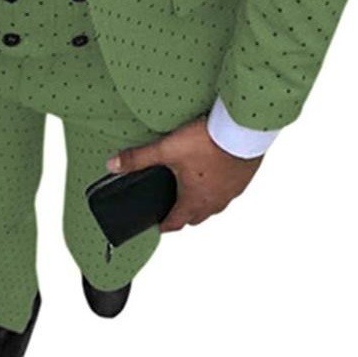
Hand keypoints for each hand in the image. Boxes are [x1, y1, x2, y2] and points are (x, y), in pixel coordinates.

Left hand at [106, 117, 262, 231]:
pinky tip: (217, 171)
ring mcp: (232, 191)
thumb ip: (139, 158)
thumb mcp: (167, 149)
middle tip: (173, 206)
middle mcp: (214, 201)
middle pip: (196, 216)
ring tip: (194, 187)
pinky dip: (220, 186)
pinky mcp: (244, 177)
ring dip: (204, 200)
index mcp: (194, 200)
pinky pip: (230, 189)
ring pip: (215, 204)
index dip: (164, 225)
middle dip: (184, 214)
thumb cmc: (209, 142)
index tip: (158, 226)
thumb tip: (113, 165)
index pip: (176, 222)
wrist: (242, 130)